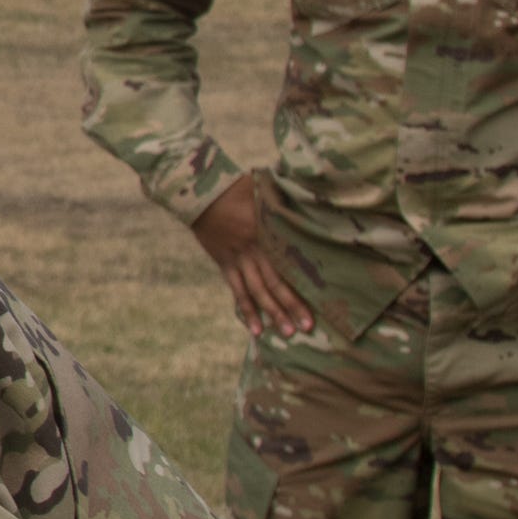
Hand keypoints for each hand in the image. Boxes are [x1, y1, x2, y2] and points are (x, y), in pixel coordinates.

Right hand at [190, 175, 313, 337]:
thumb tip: (312, 200)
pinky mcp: (224, 262)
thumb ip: (283, 202)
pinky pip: (236, 290)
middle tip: (307, 327)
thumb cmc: (234, 186)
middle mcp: (252, 249)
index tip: (320, 299)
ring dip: (271, 312)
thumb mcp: (264, 189)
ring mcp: (236, 258)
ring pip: (256, 290)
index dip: (302, 280)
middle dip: (290, 305)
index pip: (287, 261)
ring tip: (287, 333)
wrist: (196, 191)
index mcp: (265, 231)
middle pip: (274, 281)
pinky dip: (245, 309)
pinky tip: (254, 328)